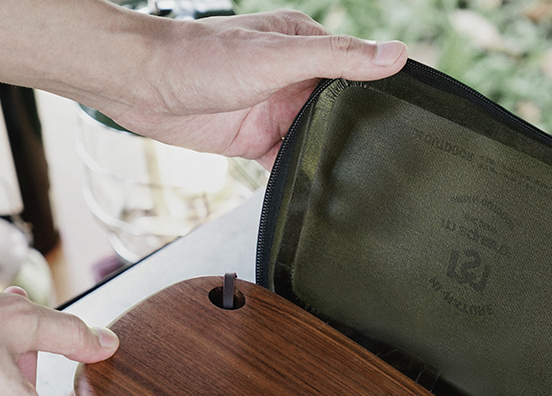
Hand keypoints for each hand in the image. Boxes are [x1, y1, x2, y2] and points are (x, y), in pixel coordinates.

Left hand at [102, 11, 408, 167]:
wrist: (142, 87)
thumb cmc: (201, 59)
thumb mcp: (279, 57)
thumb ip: (337, 59)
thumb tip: (394, 55)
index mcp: (304, 46)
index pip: (356, 70)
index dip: (380, 94)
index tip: (409, 121)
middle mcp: (292, 77)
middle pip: (338, 110)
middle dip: (356, 134)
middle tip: (387, 164)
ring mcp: (274, 110)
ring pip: (314, 140)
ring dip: (327, 159)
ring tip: (358, 185)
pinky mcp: (254, 139)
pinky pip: (286, 162)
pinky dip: (298, 177)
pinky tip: (314, 194)